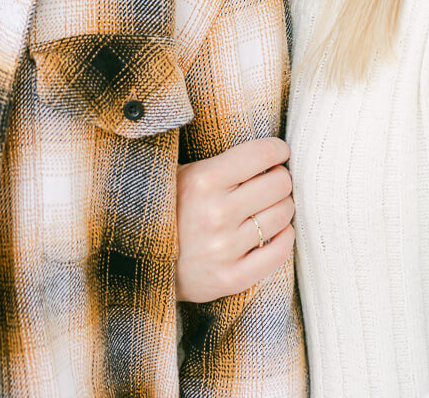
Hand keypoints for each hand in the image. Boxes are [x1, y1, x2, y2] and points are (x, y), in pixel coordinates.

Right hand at [176, 137, 294, 301]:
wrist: (143, 261)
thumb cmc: (170, 209)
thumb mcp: (183, 175)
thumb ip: (221, 163)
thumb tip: (268, 152)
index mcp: (202, 180)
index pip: (261, 154)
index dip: (277, 149)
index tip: (279, 152)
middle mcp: (215, 213)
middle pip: (278, 184)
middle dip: (281, 178)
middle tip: (274, 180)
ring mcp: (224, 248)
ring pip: (281, 216)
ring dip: (284, 206)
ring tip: (273, 204)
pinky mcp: (231, 278)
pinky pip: (279, 253)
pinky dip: (285, 237)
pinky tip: (277, 230)